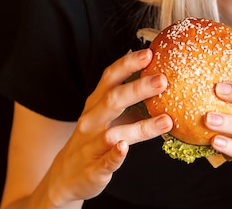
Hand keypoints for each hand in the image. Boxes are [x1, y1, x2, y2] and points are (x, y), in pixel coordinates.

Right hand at [45, 49, 172, 205]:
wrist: (65, 177)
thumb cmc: (93, 141)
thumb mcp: (107, 117)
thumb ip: (130, 103)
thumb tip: (162, 85)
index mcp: (95, 104)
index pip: (110, 78)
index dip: (128, 64)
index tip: (149, 53)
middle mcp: (91, 121)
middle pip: (113, 99)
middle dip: (138, 88)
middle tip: (163, 79)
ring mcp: (91, 145)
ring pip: (114, 132)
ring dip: (141, 126)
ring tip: (166, 120)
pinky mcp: (93, 169)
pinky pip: (105, 161)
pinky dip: (115, 154)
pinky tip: (125, 148)